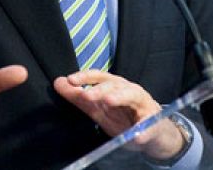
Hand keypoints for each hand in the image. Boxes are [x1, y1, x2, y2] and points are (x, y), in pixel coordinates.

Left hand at [53, 70, 186, 160]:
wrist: (153, 133)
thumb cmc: (124, 117)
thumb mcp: (99, 109)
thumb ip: (79, 97)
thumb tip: (58, 83)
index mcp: (115, 86)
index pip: (99, 77)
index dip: (85, 77)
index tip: (70, 80)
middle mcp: (129, 90)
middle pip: (114, 84)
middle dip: (100, 89)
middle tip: (87, 95)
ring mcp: (143, 104)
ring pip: (132, 96)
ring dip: (119, 97)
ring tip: (109, 101)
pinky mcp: (153, 122)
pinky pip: (148, 125)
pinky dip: (143, 131)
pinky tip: (137, 136)